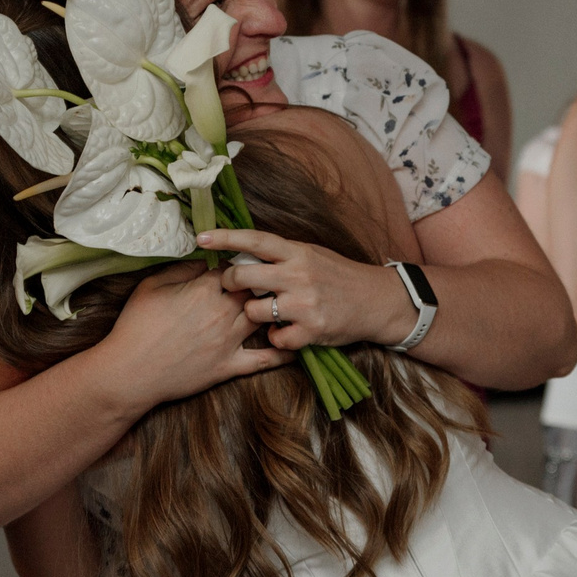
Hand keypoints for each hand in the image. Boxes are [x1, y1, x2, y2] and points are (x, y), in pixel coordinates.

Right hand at [103, 261, 291, 402]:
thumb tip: (204, 258)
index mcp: (204, 289)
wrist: (129, 372)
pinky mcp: (229, 366)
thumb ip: (182, 269)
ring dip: (272, 308)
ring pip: (263, 316)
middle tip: (265, 278)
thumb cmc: (136, 326)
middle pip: (254, 288)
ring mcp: (229, 340)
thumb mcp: (152, 286)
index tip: (240, 262)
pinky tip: (294, 344)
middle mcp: (223, 312)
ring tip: (280, 301)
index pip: (232, 266)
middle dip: (260, 282)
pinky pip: (264, 360)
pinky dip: (282, 353)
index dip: (237, 262)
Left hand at [200, 228, 415, 349]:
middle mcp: (299, 275)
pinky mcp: (312, 330)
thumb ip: (281, 255)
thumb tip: (243, 251)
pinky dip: (277, 338)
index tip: (200, 237)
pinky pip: (275, 339)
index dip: (225, 238)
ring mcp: (305, 303)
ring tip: (269, 313)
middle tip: (232, 287)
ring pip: (254, 311)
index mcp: (298, 252)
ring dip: (254, 315)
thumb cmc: (338, 276)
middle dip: (230, 283)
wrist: (375, 300)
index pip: (255, 241)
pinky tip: (286, 332)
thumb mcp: (312, 254)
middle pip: (244, 277)